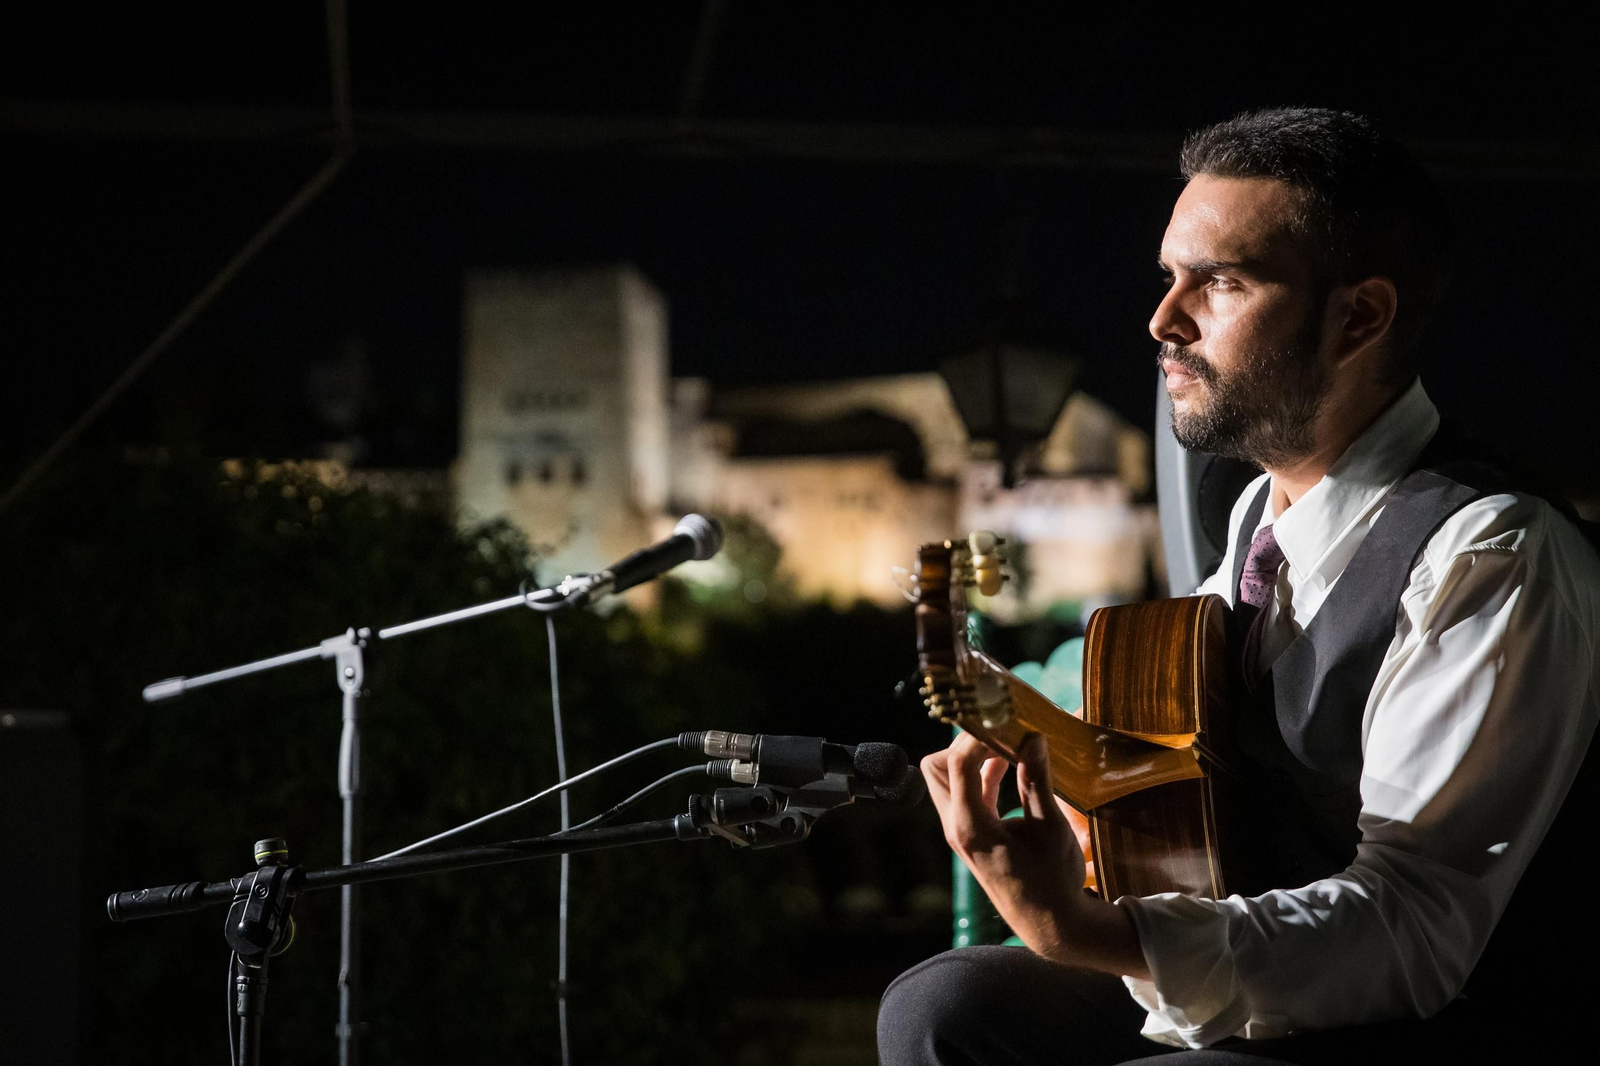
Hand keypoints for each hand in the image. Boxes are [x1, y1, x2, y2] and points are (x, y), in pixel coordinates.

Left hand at [921, 731, 1148, 977]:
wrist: (1049, 924)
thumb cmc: (1053, 881)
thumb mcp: (1051, 829)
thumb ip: (1037, 781)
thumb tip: (1032, 738)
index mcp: (971, 826)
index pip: (957, 764)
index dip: (979, 737)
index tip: (1008, 724)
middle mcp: (957, 825)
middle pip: (937, 767)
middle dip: (964, 744)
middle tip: (1001, 734)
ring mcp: (961, 830)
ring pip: (948, 778)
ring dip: (972, 757)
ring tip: (1009, 742)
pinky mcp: (973, 832)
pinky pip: (967, 792)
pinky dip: (982, 773)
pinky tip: (1009, 763)